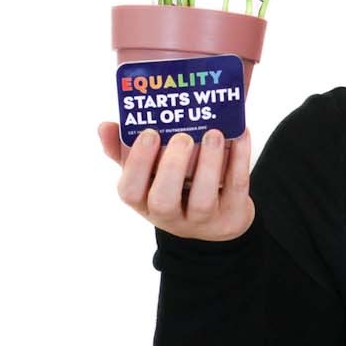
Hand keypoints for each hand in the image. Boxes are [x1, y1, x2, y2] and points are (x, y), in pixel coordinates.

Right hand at [98, 121, 254, 241]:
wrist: (221, 218)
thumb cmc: (177, 187)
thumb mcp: (149, 174)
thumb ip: (126, 152)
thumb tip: (104, 126)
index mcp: (144, 202)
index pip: (129, 191)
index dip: (137, 164)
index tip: (149, 132)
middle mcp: (170, 216)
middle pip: (163, 202)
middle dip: (171, 168)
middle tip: (182, 136)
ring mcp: (203, 220)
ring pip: (202, 201)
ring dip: (208, 165)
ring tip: (213, 133)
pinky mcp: (233, 213)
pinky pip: (236, 188)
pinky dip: (239, 160)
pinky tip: (241, 135)